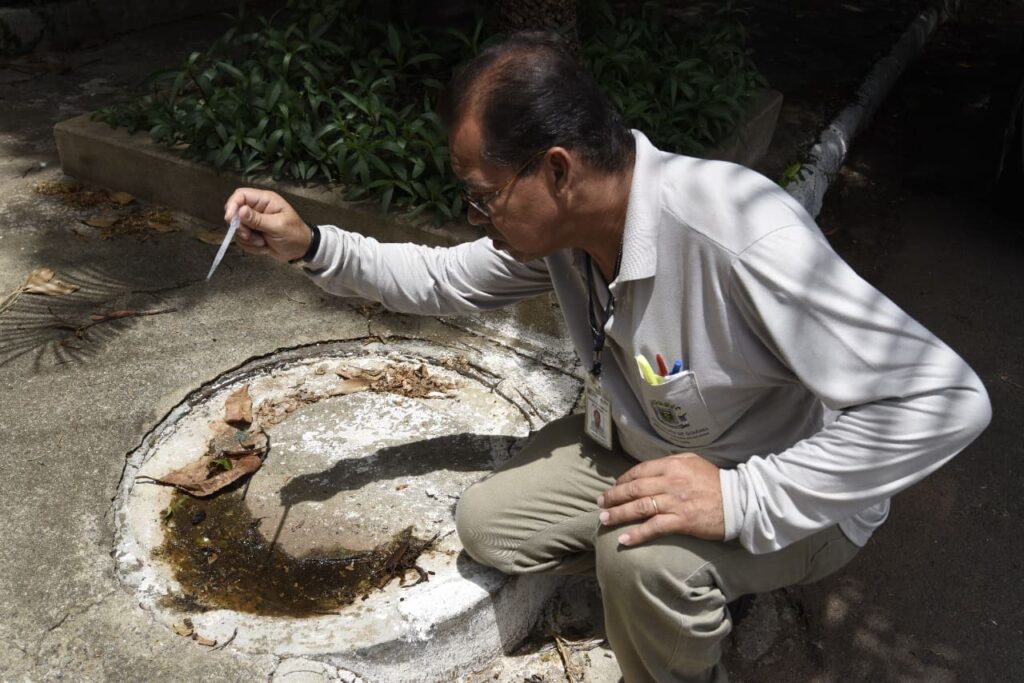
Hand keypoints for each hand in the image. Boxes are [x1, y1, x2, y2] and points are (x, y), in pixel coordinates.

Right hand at [223, 188, 310, 262]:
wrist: (301, 250)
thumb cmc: (295, 235)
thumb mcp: (278, 227)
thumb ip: (258, 220)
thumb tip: (240, 210)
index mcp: (265, 200)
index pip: (240, 195)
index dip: (232, 205)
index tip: (230, 220)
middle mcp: (257, 208)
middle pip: (235, 213)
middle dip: (240, 228)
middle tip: (250, 236)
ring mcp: (254, 222)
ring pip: (237, 229)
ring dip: (247, 240)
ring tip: (263, 243)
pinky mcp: (252, 233)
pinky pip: (242, 240)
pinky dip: (250, 246)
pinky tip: (264, 247)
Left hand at [597, 452, 724, 545]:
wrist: (739, 501)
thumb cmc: (715, 481)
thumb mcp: (693, 462)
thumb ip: (670, 462)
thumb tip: (650, 468)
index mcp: (672, 465)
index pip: (638, 472)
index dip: (622, 480)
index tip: (613, 488)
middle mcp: (670, 482)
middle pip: (634, 489)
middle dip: (613, 497)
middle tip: (600, 504)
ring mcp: (675, 502)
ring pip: (639, 507)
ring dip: (618, 514)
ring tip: (604, 520)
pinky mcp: (682, 521)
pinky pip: (653, 527)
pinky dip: (636, 534)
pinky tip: (623, 539)